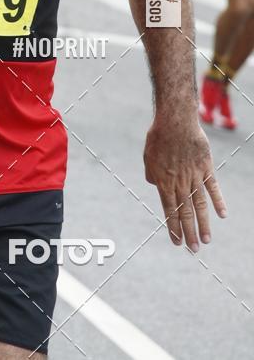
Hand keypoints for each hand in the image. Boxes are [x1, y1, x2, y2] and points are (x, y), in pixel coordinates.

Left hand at [144, 117, 226, 249]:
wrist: (175, 120)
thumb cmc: (158, 137)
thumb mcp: (147, 157)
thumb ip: (151, 175)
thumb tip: (154, 185)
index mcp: (164, 182)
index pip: (169, 210)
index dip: (173, 227)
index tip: (177, 242)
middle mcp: (180, 182)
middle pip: (186, 212)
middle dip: (189, 232)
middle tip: (193, 250)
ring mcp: (194, 176)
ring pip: (200, 204)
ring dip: (204, 223)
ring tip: (206, 240)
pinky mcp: (206, 167)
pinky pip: (213, 187)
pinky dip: (218, 201)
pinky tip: (222, 215)